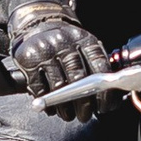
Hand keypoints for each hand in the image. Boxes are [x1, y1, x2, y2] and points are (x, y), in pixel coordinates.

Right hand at [8, 2, 109, 119]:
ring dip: (65, 107)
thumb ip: (96, 65)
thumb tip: (112, 95)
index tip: (106, 106)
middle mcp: (64, 42)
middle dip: (84, 104)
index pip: (100, 67)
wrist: (37, 24)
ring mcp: (44, 51)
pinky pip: (39, 88)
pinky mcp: (27, 61)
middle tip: (86, 115)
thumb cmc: (64, 42)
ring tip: (69, 115)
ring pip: (59, 87)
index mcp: (83, 38)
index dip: (105, 91)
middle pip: (79, 80)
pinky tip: (53, 108)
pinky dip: (47, 103)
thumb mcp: (83, 46)